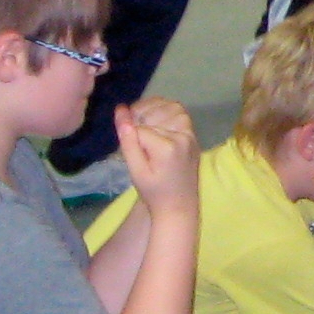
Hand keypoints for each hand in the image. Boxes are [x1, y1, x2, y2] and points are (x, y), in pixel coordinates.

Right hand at [115, 96, 200, 211]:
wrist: (178, 206)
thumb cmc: (154, 192)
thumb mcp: (136, 170)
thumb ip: (128, 141)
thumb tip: (120, 110)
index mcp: (167, 147)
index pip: (139, 128)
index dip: (128, 134)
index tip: (128, 149)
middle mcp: (182, 136)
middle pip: (153, 116)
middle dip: (138, 120)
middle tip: (131, 135)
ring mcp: (191, 135)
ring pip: (168, 108)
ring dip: (152, 110)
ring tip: (140, 123)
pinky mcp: (193, 136)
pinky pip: (180, 113)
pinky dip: (166, 111)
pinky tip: (155, 121)